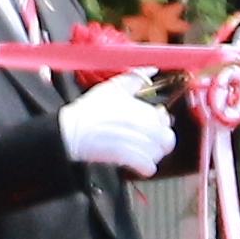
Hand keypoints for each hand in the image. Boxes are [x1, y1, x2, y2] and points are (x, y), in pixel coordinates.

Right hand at [54, 74, 174, 173]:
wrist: (71, 130)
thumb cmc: (89, 110)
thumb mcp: (113, 87)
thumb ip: (136, 78)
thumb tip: (151, 70)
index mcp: (145, 110)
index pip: (167, 120)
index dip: (160, 124)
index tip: (151, 126)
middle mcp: (146, 127)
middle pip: (168, 140)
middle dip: (160, 142)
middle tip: (147, 142)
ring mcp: (138, 143)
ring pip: (159, 155)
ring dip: (151, 155)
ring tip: (139, 152)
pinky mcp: (129, 159)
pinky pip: (148, 168)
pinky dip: (145, 168)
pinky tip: (136, 164)